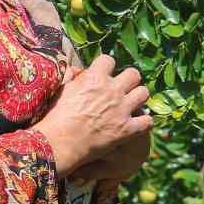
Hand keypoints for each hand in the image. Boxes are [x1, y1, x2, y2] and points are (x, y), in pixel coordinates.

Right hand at [34, 54, 151, 178]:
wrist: (60, 143)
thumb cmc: (56, 117)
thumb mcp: (62, 91)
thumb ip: (72, 77)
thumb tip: (76, 69)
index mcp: (94, 77)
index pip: (109, 60)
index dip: (107, 67)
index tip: (104, 75)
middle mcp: (112, 90)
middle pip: (133, 74)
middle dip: (129, 80)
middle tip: (123, 89)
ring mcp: (122, 109)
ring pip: (144, 93)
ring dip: (139, 97)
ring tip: (132, 104)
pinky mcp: (127, 129)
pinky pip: (147, 121)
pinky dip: (144, 123)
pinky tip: (137, 124)